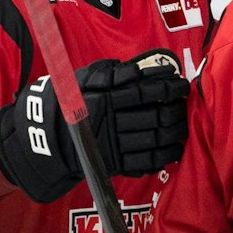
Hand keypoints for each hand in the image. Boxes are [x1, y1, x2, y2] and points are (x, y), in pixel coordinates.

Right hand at [0, 50, 190, 201]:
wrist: (47, 136)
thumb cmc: (71, 101)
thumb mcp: (85, 79)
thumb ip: (112, 73)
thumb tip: (141, 69)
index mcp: (105, 98)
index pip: (144, 92)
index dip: (167, 88)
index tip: (182, 84)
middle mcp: (112, 122)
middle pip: (155, 116)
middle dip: (176, 110)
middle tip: (185, 105)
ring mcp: (115, 145)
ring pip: (155, 138)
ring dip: (175, 131)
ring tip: (184, 123)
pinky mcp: (116, 163)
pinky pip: (146, 161)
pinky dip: (165, 154)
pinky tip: (176, 147)